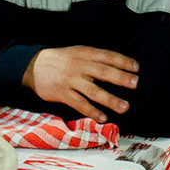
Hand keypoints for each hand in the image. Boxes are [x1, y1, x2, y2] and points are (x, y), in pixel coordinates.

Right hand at [23, 47, 139, 122]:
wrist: (33, 66)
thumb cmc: (60, 60)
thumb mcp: (77, 52)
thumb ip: (94, 58)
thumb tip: (117, 65)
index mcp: (84, 54)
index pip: (107, 56)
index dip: (122, 61)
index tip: (136, 67)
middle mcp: (79, 66)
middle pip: (102, 72)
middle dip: (120, 78)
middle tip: (135, 83)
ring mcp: (71, 81)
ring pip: (93, 91)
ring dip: (110, 99)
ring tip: (124, 107)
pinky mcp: (63, 94)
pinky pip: (80, 104)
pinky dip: (92, 111)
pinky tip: (103, 118)